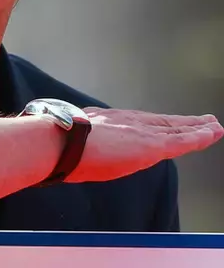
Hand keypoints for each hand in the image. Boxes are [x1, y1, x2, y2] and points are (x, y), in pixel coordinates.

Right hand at [66, 108, 223, 182]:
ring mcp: (139, 131)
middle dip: (183, 122)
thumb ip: (84, 139)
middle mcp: (127, 120)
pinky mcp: (149, 144)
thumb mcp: (74, 135)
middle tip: (203, 120)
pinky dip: (199, 137)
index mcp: (109, 120)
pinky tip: (212, 133)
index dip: (159, 123)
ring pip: (176, 129)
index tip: (169, 123)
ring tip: (214, 126)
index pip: (141, 122)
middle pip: (163, 122)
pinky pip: (181, 141)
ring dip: (197, 128)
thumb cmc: (59, 142)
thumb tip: (78, 147)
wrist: (60, 141)